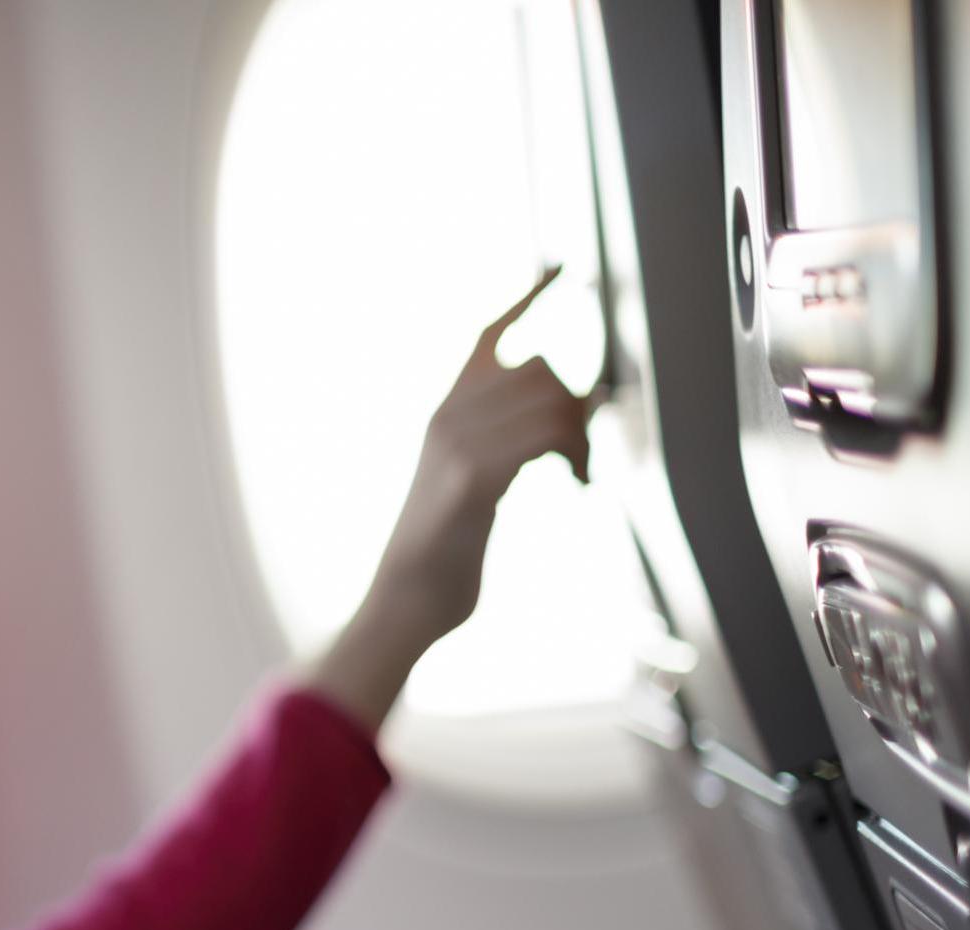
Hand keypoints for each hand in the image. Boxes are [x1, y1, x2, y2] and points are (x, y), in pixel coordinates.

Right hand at [307, 267, 594, 730]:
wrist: (404, 602)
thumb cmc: (443, 553)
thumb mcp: (471, 486)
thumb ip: (501, 446)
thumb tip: (569, 420)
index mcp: (443, 414)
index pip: (488, 336)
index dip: (528, 296)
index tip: (561, 267)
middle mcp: (446, 418)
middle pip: (541, 369)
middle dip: (579, 406)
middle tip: (584, 459)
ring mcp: (456, 445)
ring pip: (552, 400)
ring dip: (584, 437)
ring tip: (581, 475)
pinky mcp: (473, 478)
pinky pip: (547, 435)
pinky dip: (576, 456)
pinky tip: (576, 484)